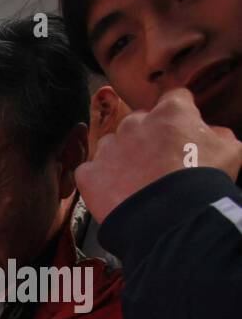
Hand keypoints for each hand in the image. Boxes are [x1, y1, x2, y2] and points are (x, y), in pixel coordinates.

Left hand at [77, 88, 241, 223]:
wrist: (170, 219)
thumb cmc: (202, 183)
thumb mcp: (229, 150)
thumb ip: (217, 134)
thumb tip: (209, 133)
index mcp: (170, 111)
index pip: (174, 99)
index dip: (179, 115)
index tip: (179, 129)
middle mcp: (134, 123)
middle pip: (138, 123)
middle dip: (147, 138)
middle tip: (157, 163)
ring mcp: (109, 148)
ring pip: (111, 146)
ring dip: (120, 158)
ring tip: (135, 181)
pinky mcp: (90, 174)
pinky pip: (90, 172)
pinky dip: (99, 180)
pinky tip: (114, 192)